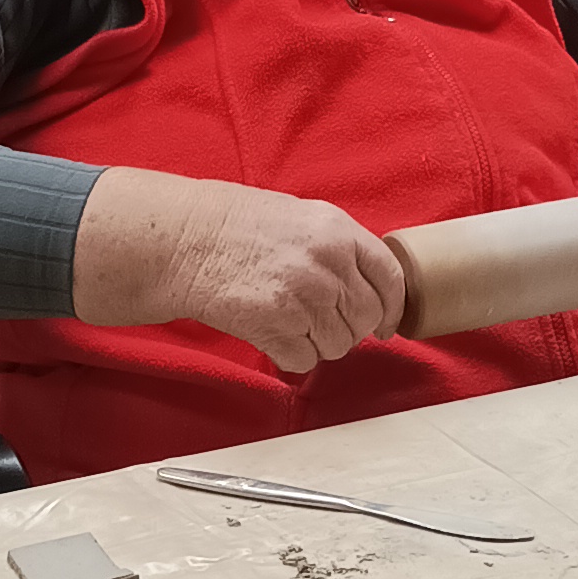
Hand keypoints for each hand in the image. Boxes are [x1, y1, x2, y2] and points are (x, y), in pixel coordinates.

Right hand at [72, 169, 406, 374]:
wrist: (185, 240)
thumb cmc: (237, 226)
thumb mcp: (302, 218)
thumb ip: (341, 248)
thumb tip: (371, 289)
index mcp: (338, 231)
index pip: (390, 278)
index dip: (392, 308)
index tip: (386, 325)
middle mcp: (327, 263)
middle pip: (366, 318)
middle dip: (350, 329)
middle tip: (322, 323)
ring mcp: (302, 297)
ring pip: (339, 345)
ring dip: (318, 343)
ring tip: (288, 322)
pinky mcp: (276, 327)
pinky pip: (304, 360)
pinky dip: (291, 355)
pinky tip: (271, 332)